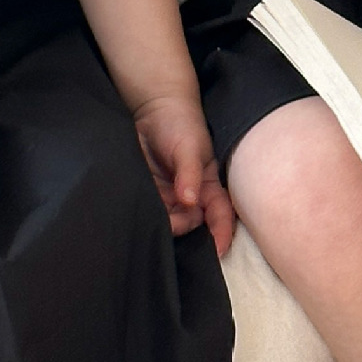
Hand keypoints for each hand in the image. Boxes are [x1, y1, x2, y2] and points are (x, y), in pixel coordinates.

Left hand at [131, 96, 234, 256]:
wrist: (154, 109)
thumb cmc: (181, 125)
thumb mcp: (189, 147)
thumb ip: (189, 173)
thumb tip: (190, 201)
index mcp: (209, 186)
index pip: (220, 214)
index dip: (221, 233)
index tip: (217, 251)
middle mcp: (191, 196)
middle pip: (192, 222)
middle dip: (182, 227)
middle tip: (168, 223)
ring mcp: (170, 196)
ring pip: (170, 220)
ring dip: (163, 223)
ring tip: (152, 217)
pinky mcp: (150, 193)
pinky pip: (151, 211)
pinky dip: (147, 215)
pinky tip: (140, 214)